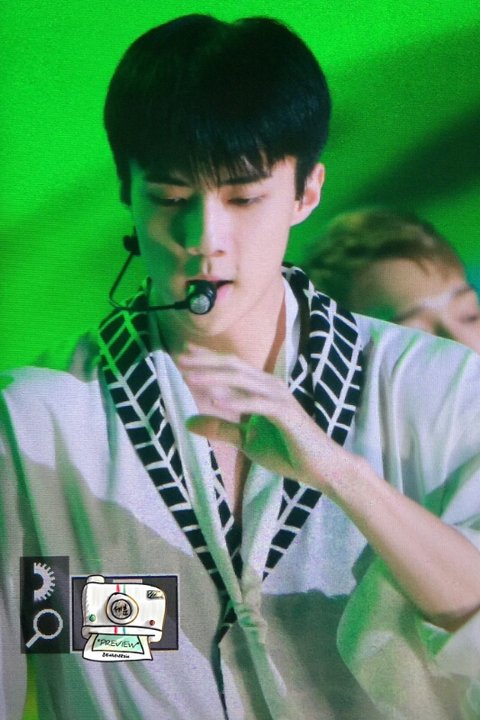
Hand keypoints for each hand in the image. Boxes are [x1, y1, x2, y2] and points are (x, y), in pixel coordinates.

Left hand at [177, 344, 352, 491]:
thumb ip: (221, 428)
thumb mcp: (246, 440)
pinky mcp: (286, 414)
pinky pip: (258, 403)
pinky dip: (237, 400)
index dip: (206, 358)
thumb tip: (189, 422)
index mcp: (261, 388)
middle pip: (232, 366)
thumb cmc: (287, 452)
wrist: (321, 469)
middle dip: (204, 362)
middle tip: (178, 359)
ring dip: (214, 377)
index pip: (230, 366)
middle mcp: (270, 385)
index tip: (182, 352)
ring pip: (242, 379)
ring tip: (190, 377)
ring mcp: (279, 398)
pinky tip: (217, 401)